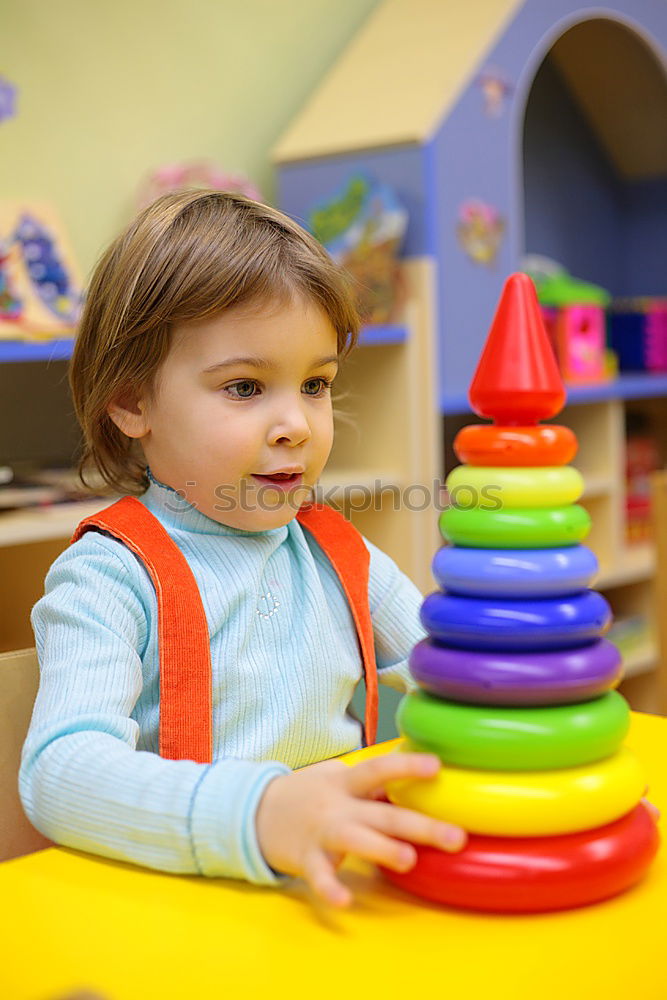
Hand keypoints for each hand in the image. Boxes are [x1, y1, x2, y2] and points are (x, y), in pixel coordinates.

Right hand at [255, 752, 465, 906]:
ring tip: (409, 860)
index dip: (407, 766)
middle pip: (383, 813)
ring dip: (382, 849)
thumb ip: (373, 783)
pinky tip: (345, 901)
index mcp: (347, 783)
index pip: (380, 769)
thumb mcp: (338, 779)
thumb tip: (420, 783)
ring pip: (355, 840)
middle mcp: (338, 805)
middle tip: (456, 837)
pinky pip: (319, 876)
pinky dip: (330, 888)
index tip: (437, 767)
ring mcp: (322, 833)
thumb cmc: (311, 794)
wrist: (256, 811)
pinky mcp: (306, 859)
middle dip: (420, 825)